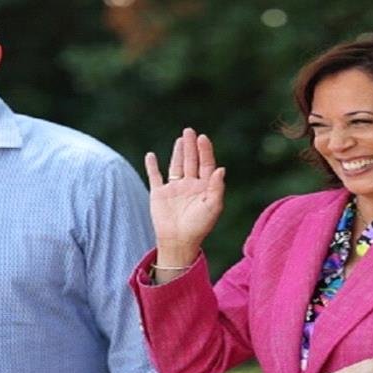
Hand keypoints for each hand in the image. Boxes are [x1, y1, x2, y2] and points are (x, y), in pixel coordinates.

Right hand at [144, 128, 224, 266]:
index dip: (205, 151)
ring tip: (180, 139)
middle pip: (191, 161)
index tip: (203, 138)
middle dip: (190, 146)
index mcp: (204, 188)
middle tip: (189, 131)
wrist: (178, 242)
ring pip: (176, 165)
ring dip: (177, 152)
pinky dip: (152, 166)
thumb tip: (221, 168)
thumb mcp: (212, 207)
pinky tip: (151, 155)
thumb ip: (216, 188)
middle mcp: (189, 185)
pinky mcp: (159, 194)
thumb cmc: (199, 227)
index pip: (206, 164)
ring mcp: (174, 189)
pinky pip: (155, 176)